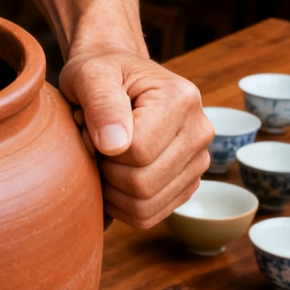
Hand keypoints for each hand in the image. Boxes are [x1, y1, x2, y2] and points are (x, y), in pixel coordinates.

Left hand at [59, 48, 211, 228]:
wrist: (116, 79)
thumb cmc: (100, 73)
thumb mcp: (89, 74)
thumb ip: (100, 103)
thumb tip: (114, 145)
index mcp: (181, 99)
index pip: (137, 152)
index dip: (101, 148)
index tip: (89, 127)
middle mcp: (201, 131)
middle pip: (142, 184)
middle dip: (105, 171)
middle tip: (93, 145)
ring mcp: (199, 161)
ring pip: (145, 206)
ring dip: (111, 190)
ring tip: (104, 158)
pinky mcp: (186, 184)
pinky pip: (148, 216)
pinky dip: (121, 205)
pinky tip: (113, 175)